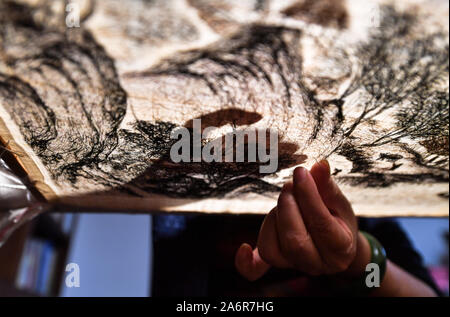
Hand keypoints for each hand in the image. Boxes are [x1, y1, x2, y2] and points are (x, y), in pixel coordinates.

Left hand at [235, 160, 370, 280]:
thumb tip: (319, 165)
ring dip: (273, 219)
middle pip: (294, 241)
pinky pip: (257, 270)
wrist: (335, 244)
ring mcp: (294, 266)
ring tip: (285, 200)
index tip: (300, 173)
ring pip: (272, 249)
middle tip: (288, 185)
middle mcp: (317, 264)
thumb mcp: (338, 202)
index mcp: (341, 249)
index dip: (309, 197)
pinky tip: (243, 247)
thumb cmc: (338, 219)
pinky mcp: (276, 264)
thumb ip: (327, 186)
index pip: (322, 225)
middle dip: (287, 207)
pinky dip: (247, 263)